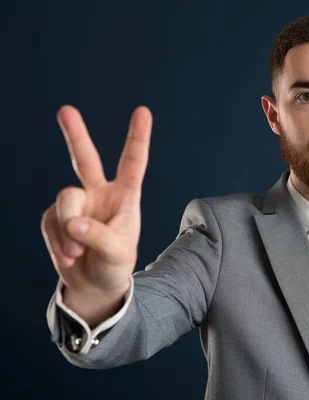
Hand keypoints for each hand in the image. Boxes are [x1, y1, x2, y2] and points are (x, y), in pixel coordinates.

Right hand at [41, 105, 151, 299]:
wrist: (94, 285)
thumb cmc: (115, 265)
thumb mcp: (117, 254)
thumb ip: (99, 237)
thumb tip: (73, 222)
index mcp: (125, 196)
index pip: (133, 163)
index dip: (138, 138)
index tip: (142, 111)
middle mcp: (100, 193)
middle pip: (85, 160)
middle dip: (75, 135)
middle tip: (66, 110)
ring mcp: (77, 204)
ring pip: (65, 200)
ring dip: (68, 228)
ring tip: (78, 252)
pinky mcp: (55, 217)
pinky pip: (51, 223)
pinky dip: (58, 242)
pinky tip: (69, 255)